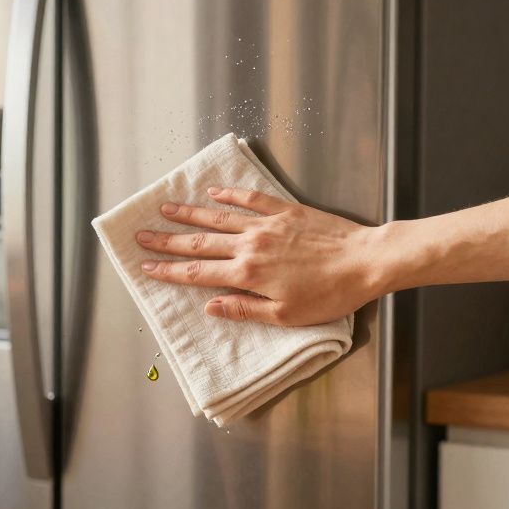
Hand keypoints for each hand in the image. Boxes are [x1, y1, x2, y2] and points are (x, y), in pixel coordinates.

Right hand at [136, 187, 384, 325]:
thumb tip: (211, 306)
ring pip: (219, 217)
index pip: (199, 272)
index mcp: (249, 274)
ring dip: (190, 214)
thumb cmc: (331, 295)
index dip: (170, 271)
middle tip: (141, 235)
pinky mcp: (286, 211)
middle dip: (167, 240)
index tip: (147, 268)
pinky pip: (250, 200)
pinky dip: (230, 196)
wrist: (366, 261)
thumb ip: (245, 309)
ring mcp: (267, 224)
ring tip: (165, 209)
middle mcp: (251, 245)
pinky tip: (214, 193)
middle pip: (200, 242)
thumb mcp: (286, 315)